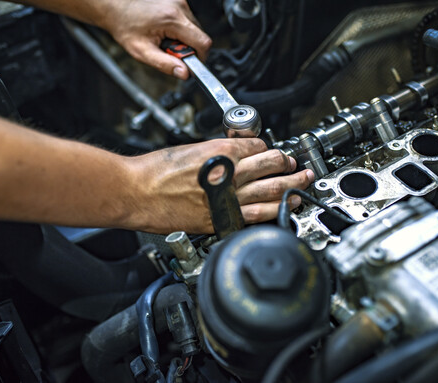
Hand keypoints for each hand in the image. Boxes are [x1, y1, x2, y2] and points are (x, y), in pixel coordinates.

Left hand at [101, 0, 211, 78]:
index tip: (189, 63)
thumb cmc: (126, 26)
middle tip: (169, 50)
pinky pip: (187, 20)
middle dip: (188, 48)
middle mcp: (179, 6)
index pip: (203, 43)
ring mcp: (179, 1)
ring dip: (183, 38)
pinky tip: (164, 29)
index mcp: (173, 19)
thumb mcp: (142, 52)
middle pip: (200, 35)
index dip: (200, 57)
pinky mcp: (178, 0)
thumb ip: (165, 64)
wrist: (116, 7)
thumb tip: (184, 73)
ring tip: (164, 37)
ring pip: (194, 28)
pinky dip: (179, 29)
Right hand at [125, 138, 313, 233]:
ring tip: (301, 185)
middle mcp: (230, 173)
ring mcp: (228, 198)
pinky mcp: (220, 219)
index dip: (268, 148)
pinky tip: (284, 208)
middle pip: (273, 165)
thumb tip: (234, 154)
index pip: (259, 146)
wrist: (136, 192)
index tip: (271, 152)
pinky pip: (256, 216)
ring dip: (292, 187)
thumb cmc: (155, 171)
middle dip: (289, 164)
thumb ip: (217, 151)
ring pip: (272, 191)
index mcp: (222, 151)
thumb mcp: (191, 149)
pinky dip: (274, 211)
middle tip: (297, 165)